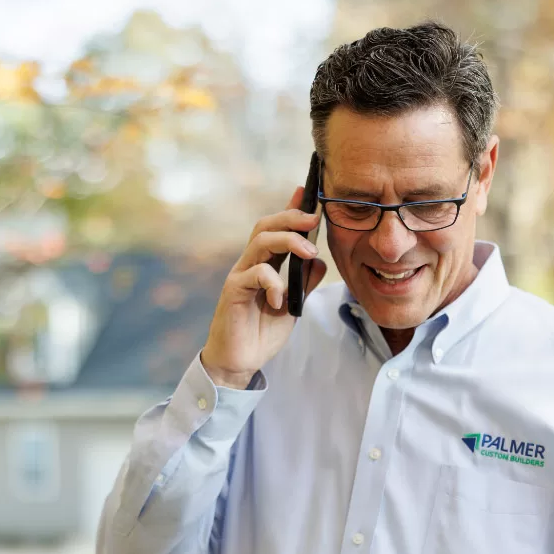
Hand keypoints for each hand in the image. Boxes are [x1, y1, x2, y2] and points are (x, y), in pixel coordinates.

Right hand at [200, 187, 326, 388]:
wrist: (239, 362)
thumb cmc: (262, 332)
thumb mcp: (293, 306)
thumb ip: (304, 282)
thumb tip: (319, 259)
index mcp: (265, 264)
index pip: (277, 229)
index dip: (290, 208)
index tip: (307, 191)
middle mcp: (250, 264)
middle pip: (265, 225)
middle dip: (291, 216)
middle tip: (315, 218)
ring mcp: (240, 275)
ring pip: (261, 241)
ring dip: (289, 241)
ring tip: (309, 253)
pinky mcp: (233, 291)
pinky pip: (255, 273)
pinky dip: (273, 282)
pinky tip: (280, 299)